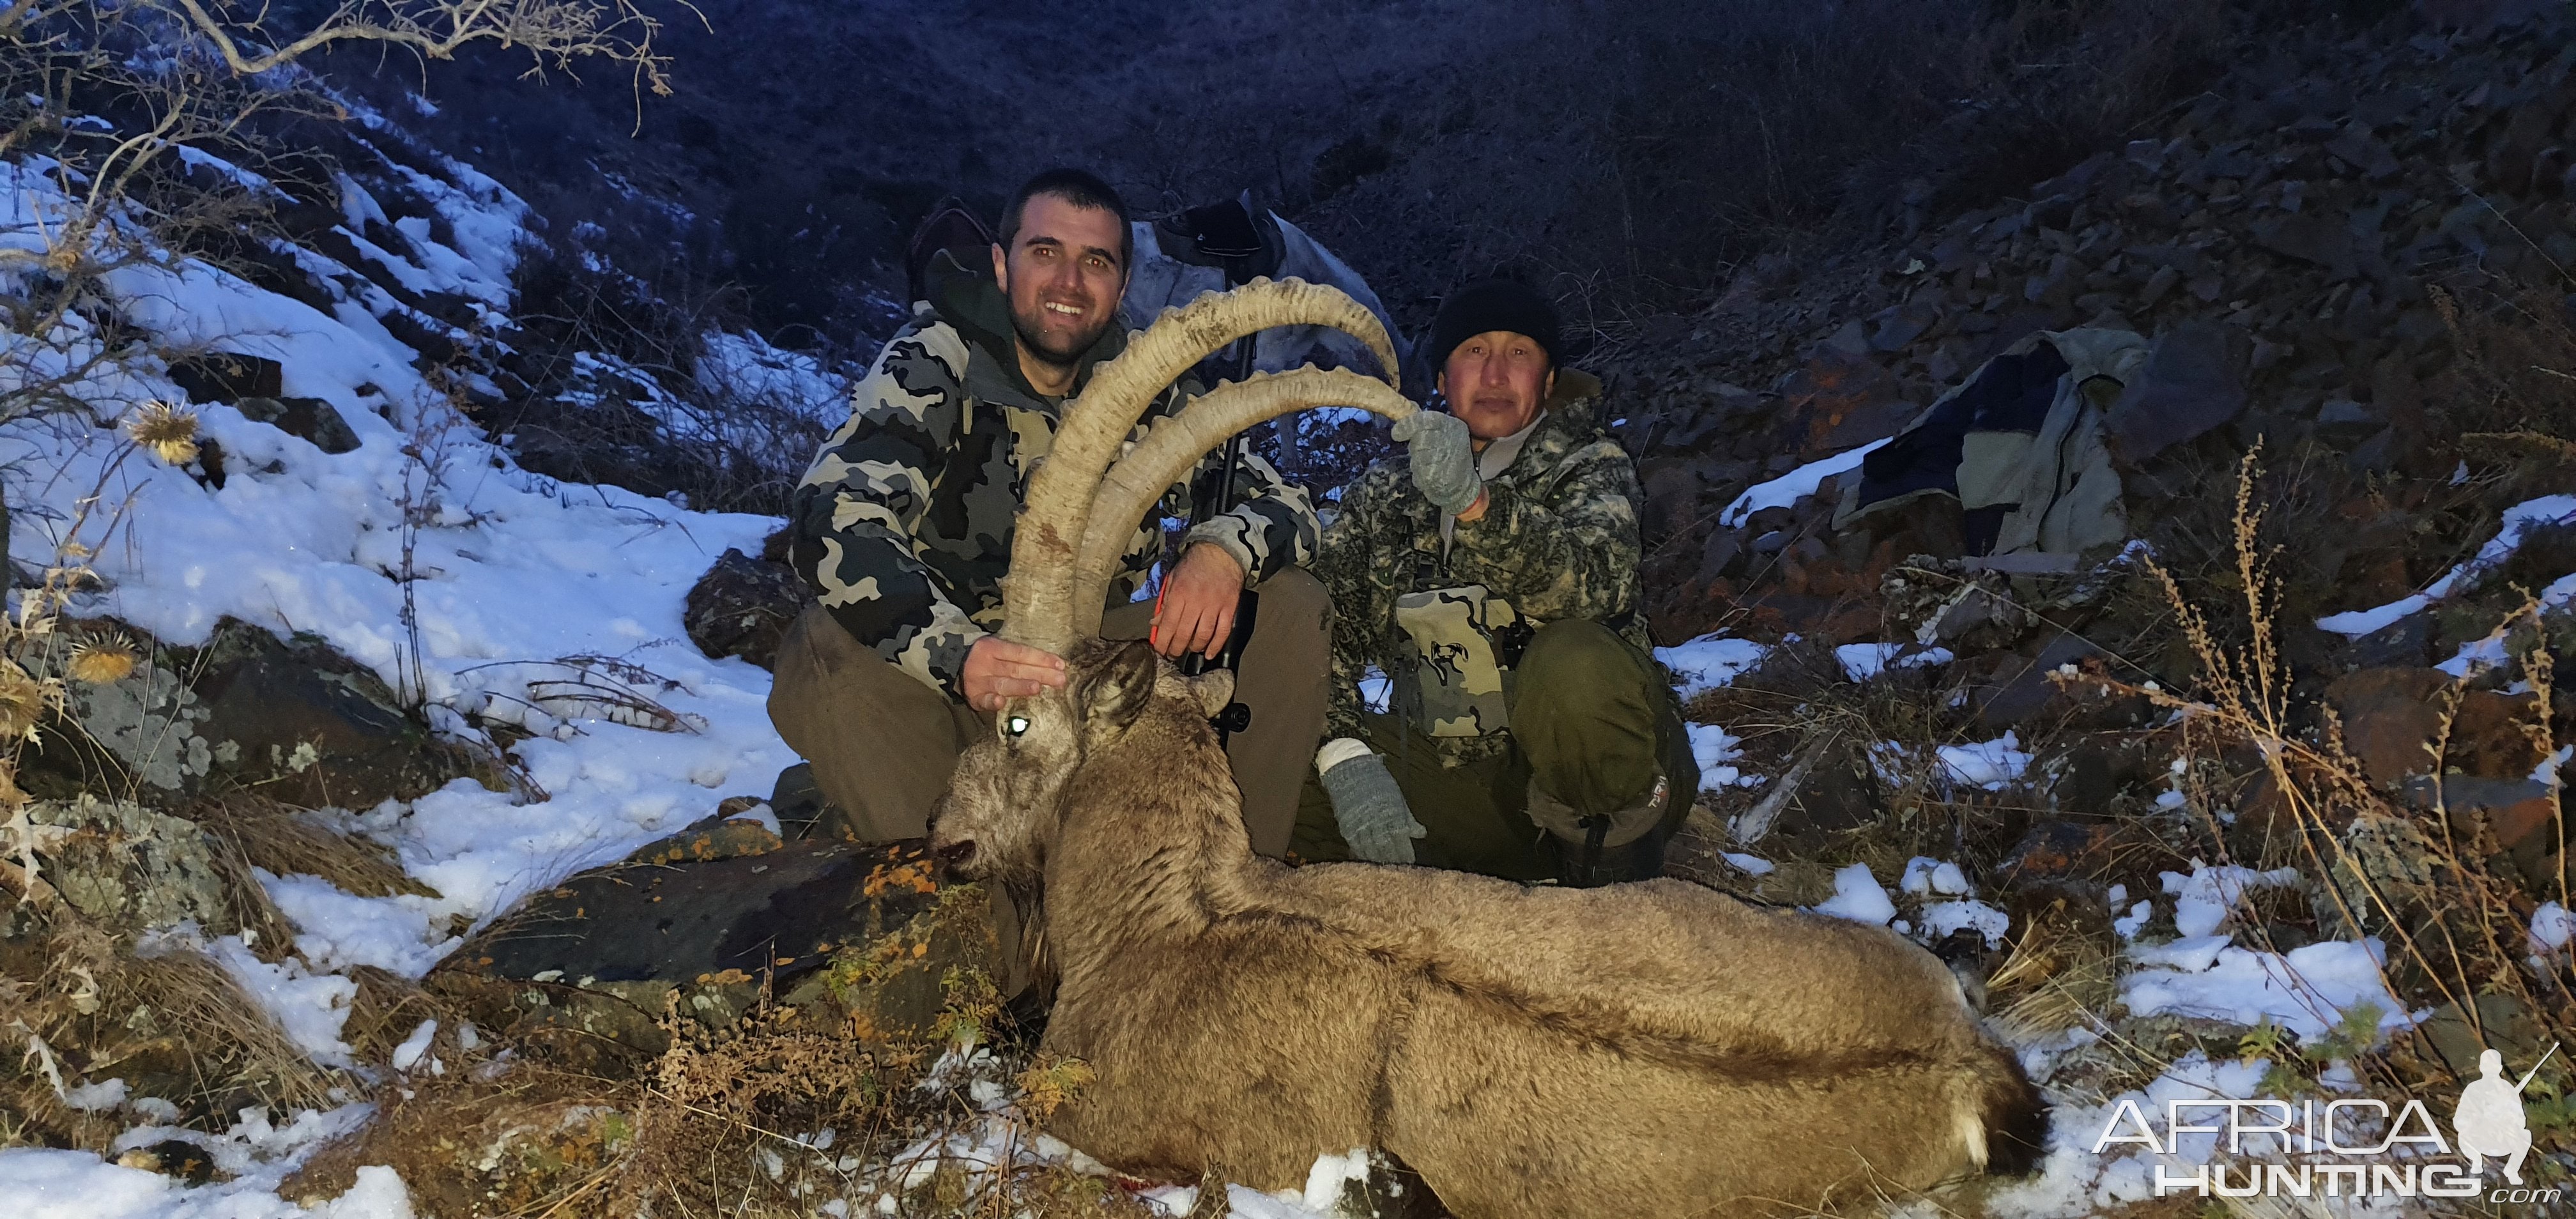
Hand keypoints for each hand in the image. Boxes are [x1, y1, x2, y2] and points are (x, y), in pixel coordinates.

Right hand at [962, 635, 1066, 712]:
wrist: (953, 663)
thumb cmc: (987, 658)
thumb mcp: (998, 650)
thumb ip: (1019, 657)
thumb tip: (1053, 666)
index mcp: (993, 647)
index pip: (1020, 652)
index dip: (1040, 658)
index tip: (1060, 664)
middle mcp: (986, 663)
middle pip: (1016, 669)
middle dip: (1039, 674)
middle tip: (1060, 679)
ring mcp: (979, 680)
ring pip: (1002, 683)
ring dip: (1019, 686)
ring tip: (1037, 688)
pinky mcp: (974, 697)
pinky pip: (983, 700)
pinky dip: (991, 702)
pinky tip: (1000, 702)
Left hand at [1152, 543, 1245, 659]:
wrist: (1221, 552)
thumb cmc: (1194, 565)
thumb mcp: (1173, 579)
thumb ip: (1165, 601)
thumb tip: (1155, 623)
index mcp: (1179, 593)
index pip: (1168, 624)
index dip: (1162, 642)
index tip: (1158, 652)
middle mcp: (1196, 601)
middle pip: (1184, 633)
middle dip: (1176, 649)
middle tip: (1172, 656)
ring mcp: (1215, 605)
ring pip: (1203, 635)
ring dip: (1194, 647)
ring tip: (1189, 650)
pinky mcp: (1230, 608)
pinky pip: (1223, 631)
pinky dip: (1216, 645)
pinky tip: (1209, 654)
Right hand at [1317, 751, 1426, 864]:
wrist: (1350, 771)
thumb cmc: (1378, 782)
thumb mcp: (1397, 798)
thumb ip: (1408, 818)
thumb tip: (1421, 834)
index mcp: (1392, 817)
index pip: (1401, 842)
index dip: (1406, 855)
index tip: (1410, 863)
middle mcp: (1377, 825)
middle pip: (1387, 850)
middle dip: (1393, 861)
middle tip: (1398, 872)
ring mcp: (1361, 828)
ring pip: (1371, 851)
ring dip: (1378, 861)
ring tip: (1384, 870)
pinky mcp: (1347, 828)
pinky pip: (1356, 847)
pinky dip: (1362, 855)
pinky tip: (1367, 860)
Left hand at [1390, 409, 1481, 515]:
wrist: (1463, 487)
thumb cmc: (1449, 458)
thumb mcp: (1444, 435)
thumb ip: (1425, 428)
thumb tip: (1400, 425)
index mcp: (1454, 426)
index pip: (1427, 420)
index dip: (1407, 425)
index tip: (1396, 434)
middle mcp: (1453, 440)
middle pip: (1419, 441)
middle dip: (1416, 449)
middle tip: (1427, 455)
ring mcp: (1447, 459)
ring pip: (1417, 458)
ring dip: (1418, 464)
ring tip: (1432, 467)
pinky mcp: (1439, 477)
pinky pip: (1418, 474)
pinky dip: (1420, 477)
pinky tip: (1431, 478)